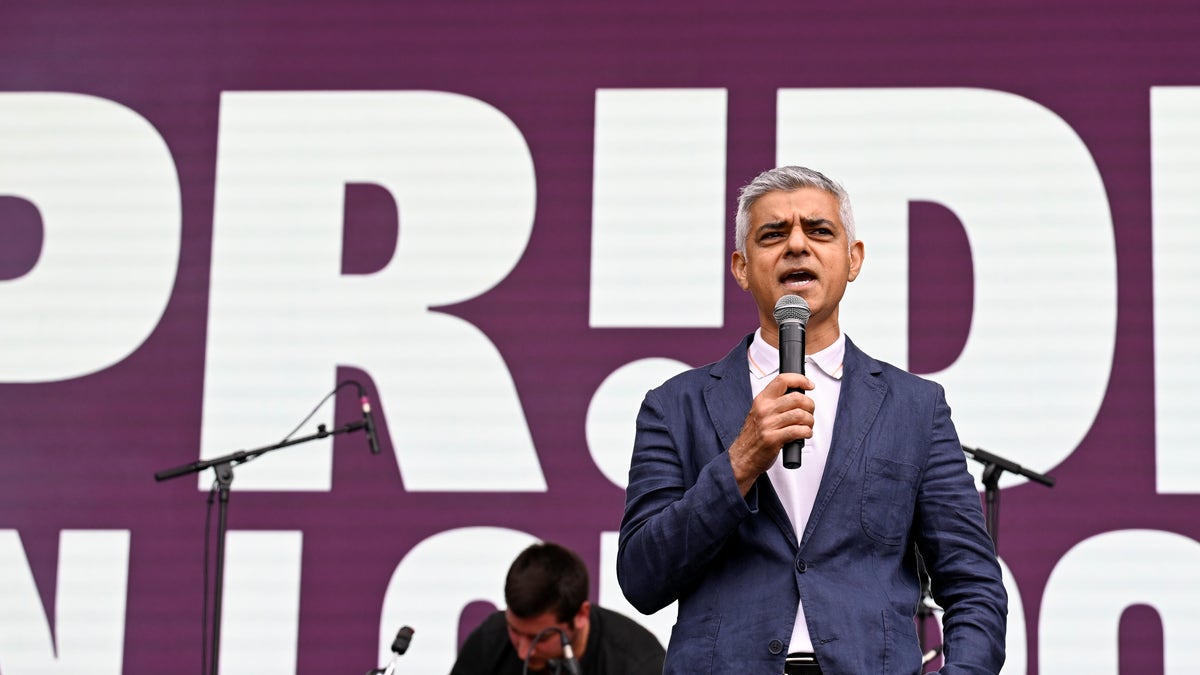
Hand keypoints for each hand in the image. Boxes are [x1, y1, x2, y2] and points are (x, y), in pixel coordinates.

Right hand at [728, 372, 814, 494]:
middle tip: (810, 411)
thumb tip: (798, 397)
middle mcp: (764, 410)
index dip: (800, 379)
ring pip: (800, 415)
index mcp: (761, 400)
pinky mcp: (773, 439)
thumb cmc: (753, 437)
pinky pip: (798, 431)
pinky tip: (804, 434)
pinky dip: (807, 432)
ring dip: (810, 421)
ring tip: (807, 425)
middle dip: (810, 405)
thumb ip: (775, 404)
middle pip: (796, 398)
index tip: (809, 384)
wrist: (742, 458)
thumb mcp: (759, 413)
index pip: (782, 380)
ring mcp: (768, 424)